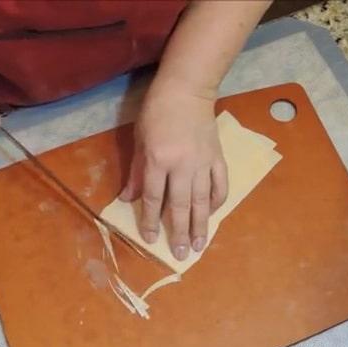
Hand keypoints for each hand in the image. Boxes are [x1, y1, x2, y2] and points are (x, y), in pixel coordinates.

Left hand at [120, 86, 227, 260]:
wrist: (188, 90)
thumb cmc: (157, 112)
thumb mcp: (139, 140)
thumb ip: (136, 172)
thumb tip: (127, 199)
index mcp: (159, 160)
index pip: (153, 198)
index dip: (150, 220)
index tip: (149, 239)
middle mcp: (182, 165)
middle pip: (180, 205)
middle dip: (179, 231)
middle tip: (180, 254)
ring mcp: (203, 163)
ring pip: (202, 200)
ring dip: (201, 225)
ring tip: (199, 245)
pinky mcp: (218, 158)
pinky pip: (219, 185)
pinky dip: (216, 201)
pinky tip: (212, 214)